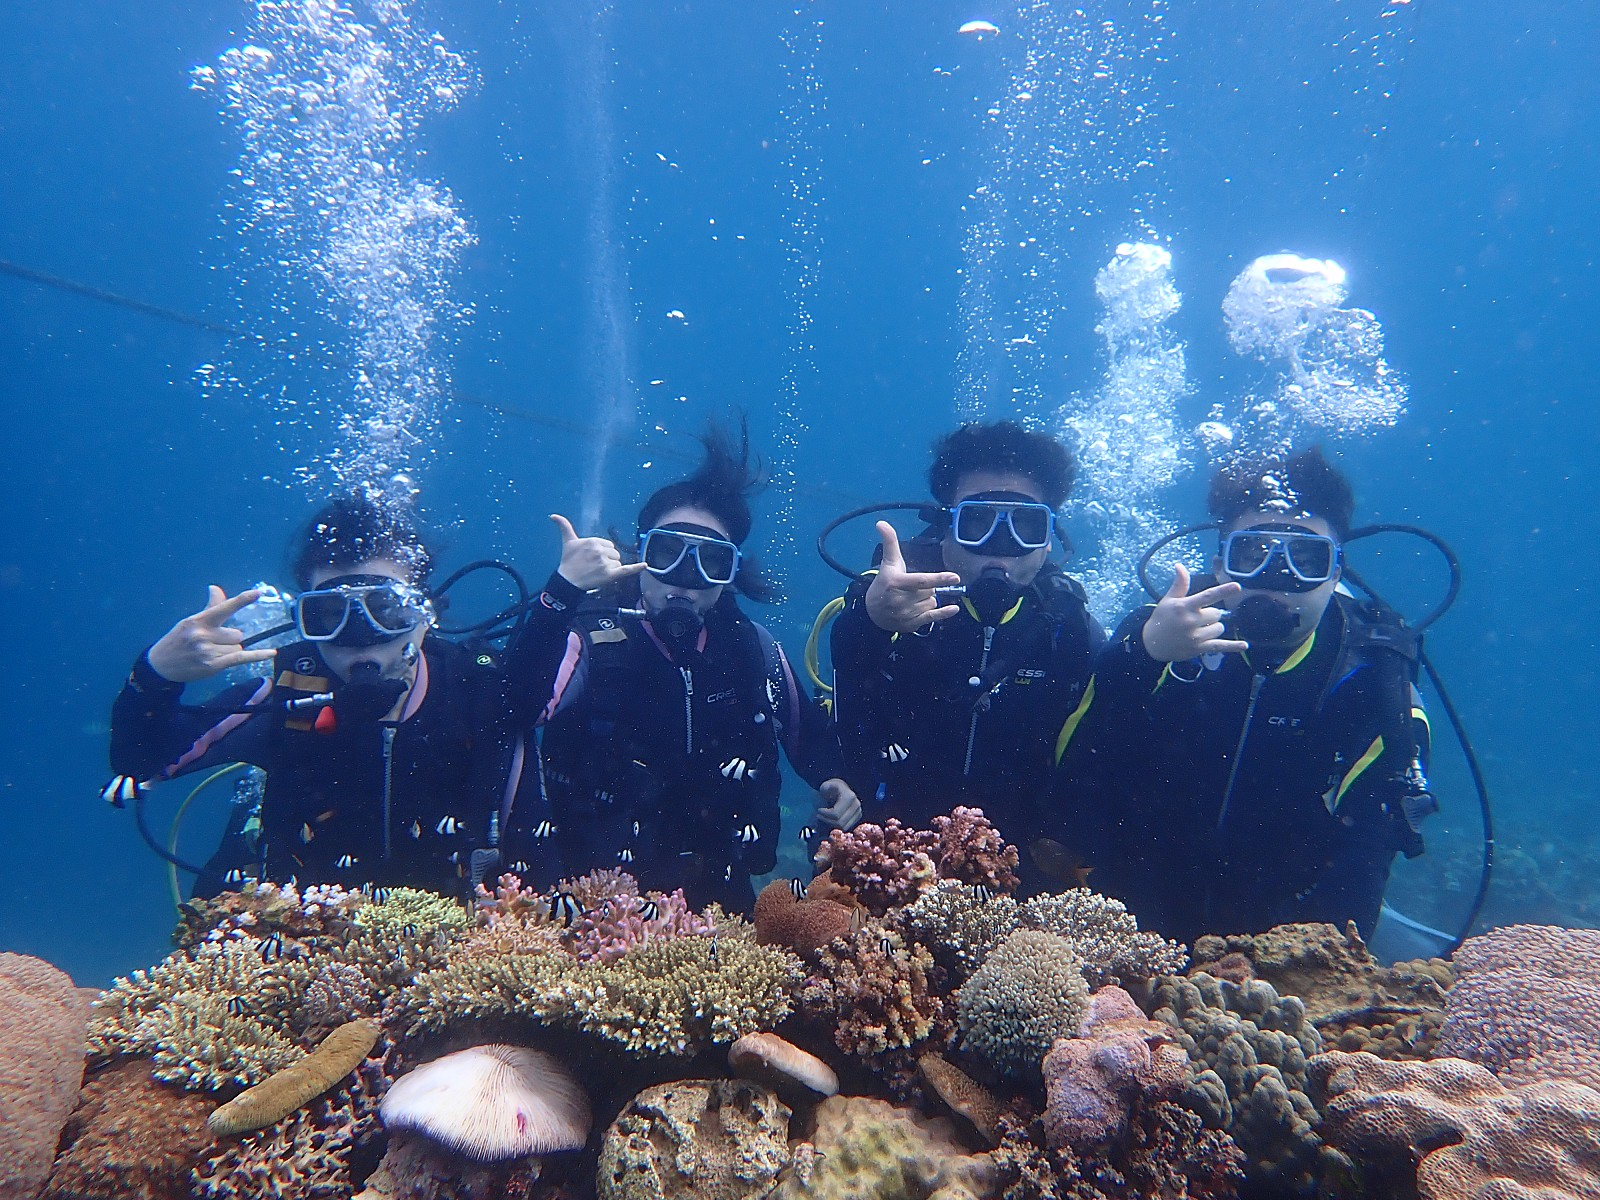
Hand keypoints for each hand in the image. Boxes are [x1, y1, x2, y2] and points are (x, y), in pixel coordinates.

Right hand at [147, 586, 278, 682]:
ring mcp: (207, 651)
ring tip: (210, 654)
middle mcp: (203, 635)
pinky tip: (271, 652)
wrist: (160, 665)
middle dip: (229, 639)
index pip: (224, 608)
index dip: (242, 600)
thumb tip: (215, 588)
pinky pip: (241, 658)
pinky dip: (257, 656)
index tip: (258, 593)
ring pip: (237, 648)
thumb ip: (210, 607)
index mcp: (198, 621)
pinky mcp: (212, 666)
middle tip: (211, 644)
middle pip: (237, 634)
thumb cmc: (179, 640)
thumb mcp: (191, 621)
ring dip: (229, 652)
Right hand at [550, 514, 646, 590]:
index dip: (602, 552)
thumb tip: (552, 515)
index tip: (591, 558)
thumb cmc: (568, 561)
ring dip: (611, 568)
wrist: (567, 581)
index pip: (608, 545)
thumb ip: (564, 527)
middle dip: (607, 560)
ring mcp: (606, 563)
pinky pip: (627, 570)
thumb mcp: (568, 542)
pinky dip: (637, 568)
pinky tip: (645, 565)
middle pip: (614, 554)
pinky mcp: (611, 575)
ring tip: (597, 572)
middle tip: (594, 566)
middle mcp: (600, 551)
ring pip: (617, 563)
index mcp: (594, 541)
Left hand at [816, 778, 861, 830]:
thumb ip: (824, 791)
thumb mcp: (825, 786)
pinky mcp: (858, 816)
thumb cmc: (830, 787)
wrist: (839, 788)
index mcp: (849, 796)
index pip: (836, 813)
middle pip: (840, 822)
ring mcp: (858, 811)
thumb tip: (822, 801)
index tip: (819, 810)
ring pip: (844, 827)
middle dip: (827, 820)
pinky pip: (846, 827)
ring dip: (832, 824)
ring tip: (824, 817)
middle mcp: (856, 804)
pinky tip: (831, 819)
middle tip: (819, 815)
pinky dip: (837, 826)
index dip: (825, 814)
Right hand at [863, 522, 961, 632]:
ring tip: (912, 599)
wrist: (872, 612)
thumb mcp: (888, 563)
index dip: (939, 578)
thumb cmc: (884, 583)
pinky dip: (944, 613)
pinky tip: (954, 609)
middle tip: (911, 588)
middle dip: (926, 587)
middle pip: (930, 590)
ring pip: (932, 602)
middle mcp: (901, 600)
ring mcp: (907, 613)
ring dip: (928, 599)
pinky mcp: (912, 623)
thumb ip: (889, 542)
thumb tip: (881, 522)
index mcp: (896, 583)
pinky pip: (933, 617)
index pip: (921, 580)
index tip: (955, 577)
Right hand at [1141, 563, 1248, 662]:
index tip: (1238, 586)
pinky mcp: (1198, 649)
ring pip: (1219, 628)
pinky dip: (1233, 646)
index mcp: (1184, 607)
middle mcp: (1191, 621)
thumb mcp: (1168, 600)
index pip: (1207, 596)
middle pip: (1217, 614)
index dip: (1223, 591)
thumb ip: (1179, 584)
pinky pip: (1220, 646)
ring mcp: (1195, 636)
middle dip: (1211, 614)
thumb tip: (1179, 565)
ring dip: (1214, 627)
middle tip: (1197, 617)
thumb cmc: (1161, 618)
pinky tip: (1244, 646)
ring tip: (1199, 629)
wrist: (1151, 644)